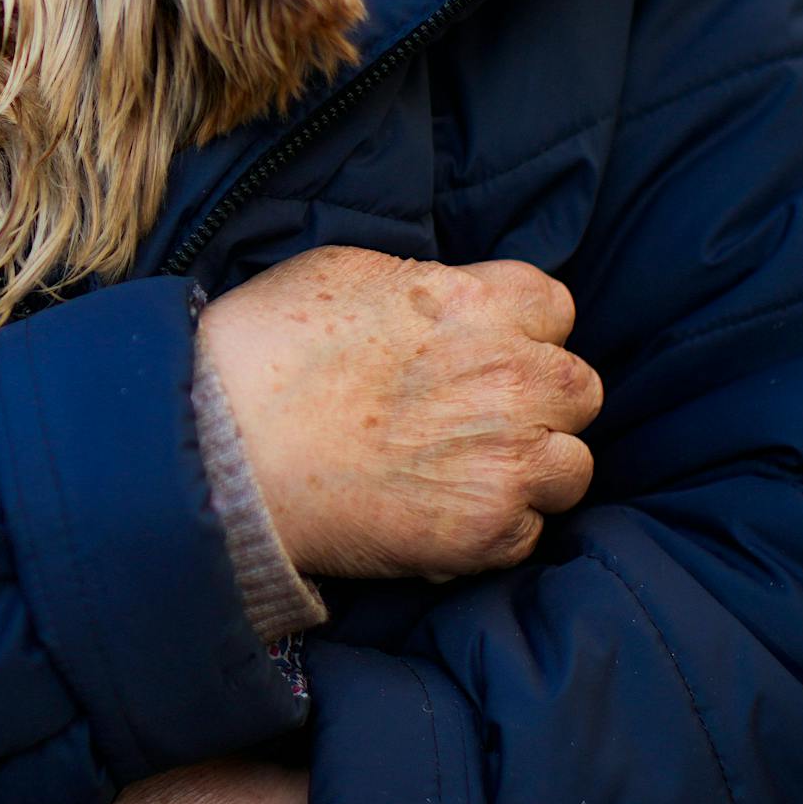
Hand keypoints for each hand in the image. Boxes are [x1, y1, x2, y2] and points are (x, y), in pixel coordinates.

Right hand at [198, 247, 601, 578]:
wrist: (223, 448)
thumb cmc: (265, 348)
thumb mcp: (346, 270)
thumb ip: (423, 284)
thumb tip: (445, 299)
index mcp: (478, 302)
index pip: (555, 309)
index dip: (520, 332)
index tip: (486, 351)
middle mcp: (509, 377)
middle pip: (579, 388)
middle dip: (540, 402)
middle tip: (480, 418)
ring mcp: (505, 458)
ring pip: (572, 467)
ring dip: (530, 470)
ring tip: (467, 475)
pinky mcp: (485, 530)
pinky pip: (530, 533)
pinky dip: (493, 530)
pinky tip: (439, 516)